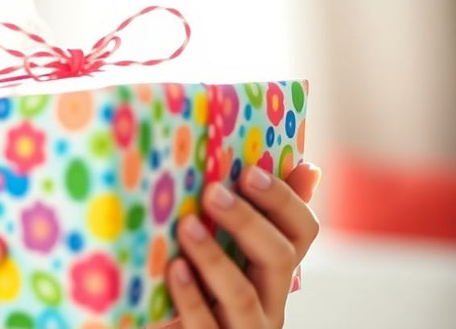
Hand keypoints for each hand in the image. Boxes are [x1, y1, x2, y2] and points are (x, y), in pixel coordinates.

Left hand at [166, 162, 321, 327]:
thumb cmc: (199, 285)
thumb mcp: (229, 249)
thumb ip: (259, 215)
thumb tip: (307, 168)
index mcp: (275, 271)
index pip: (303, 232)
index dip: (283, 200)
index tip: (248, 172)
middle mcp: (270, 302)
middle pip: (279, 259)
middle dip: (248, 222)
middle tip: (213, 193)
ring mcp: (244, 328)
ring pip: (242, 296)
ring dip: (215, 258)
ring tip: (186, 226)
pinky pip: (205, 324)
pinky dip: (190, 296)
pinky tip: (174, 268)